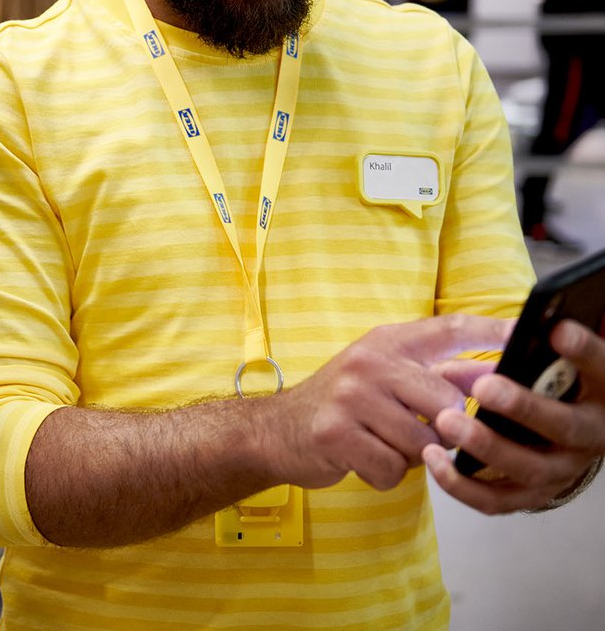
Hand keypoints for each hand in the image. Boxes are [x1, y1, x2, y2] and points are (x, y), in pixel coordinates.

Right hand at [271, 315, 514, 491]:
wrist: (277, 429)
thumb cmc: (344, 405)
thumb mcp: (385, 376)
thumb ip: (436, 376)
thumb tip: (499, 380)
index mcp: (387, 342)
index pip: (449, 329)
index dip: (492, 330)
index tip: (528, 333)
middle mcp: (370, 361)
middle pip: (447, 401)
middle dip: (443, 429)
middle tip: (416, 432)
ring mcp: (350, 395)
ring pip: (423, 442)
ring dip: (410, 456)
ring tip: (382, 444)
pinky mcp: (335, 432)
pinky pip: (392, 468)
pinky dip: (384, 474)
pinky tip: (363, 459)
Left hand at [424, 319, 604, 512]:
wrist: (561, 429)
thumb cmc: (547, 383)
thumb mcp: (549, 359)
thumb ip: (527, 346)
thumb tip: (503, 331)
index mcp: (597, 392)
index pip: (598, 367)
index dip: (581, 350)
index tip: (557, 330)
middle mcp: (587, 436)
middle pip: (564, 426)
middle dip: (523, 406)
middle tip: (484, 386)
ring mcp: (560, 470)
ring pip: (529, 468)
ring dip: (487, 446)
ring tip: (447, 422)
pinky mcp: (531, 495)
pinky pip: (497, 499)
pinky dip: (463, 484)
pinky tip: (433, 459)